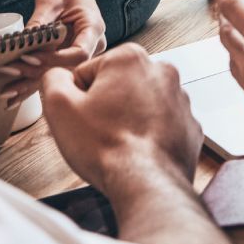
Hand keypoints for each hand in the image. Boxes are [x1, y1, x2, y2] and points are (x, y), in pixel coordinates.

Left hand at [2, 0, 105, 99]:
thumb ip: (40, 21)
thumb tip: (22, 42)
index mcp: (93, 28)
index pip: (78, 53)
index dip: (54, 59)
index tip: (29, 57)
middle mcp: (92, 45)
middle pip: (66, 68)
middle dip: (36, 74)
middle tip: (9, 75)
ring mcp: (82, 53)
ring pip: (58, 74)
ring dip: (32, 84)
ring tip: (7, 94)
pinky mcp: (69, 56)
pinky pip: (52, 71)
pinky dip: (33, 82)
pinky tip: (15, 96)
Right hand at [41, 44, 200, 191]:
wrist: (146, 185)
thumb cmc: (106, 147)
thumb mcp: (59, 106)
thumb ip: (53, 79)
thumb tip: (59, 75)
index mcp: (130, 58)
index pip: (88, 73)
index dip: (78, 98)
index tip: (83, 117)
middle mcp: (162, 72)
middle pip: (117, 87)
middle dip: (105, 107)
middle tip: (98, 133)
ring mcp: (181, 100)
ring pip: (140, 106)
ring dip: (128, 121)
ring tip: (118, 144)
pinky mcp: (189, 126)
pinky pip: (161, 126)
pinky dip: (149, 136)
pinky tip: (138, 152)